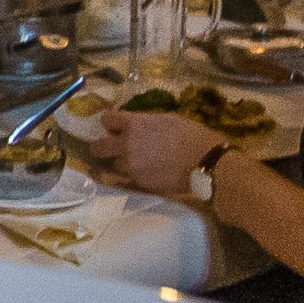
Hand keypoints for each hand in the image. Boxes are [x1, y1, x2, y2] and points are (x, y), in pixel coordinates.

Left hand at [99, 108, 219, 196]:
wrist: (205, 162)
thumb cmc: (191, 135)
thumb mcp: (166, 119)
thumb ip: (145, 123)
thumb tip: (136, 126)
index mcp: (133, 125)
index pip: (107, 119)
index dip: (110, 122)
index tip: (114, 125)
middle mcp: (126, 145)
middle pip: (99, 147)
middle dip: (100, 146)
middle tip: (108, 146)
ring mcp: (131, 166)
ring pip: (116, 164)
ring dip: (124, 162)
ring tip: (140, 162)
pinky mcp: (139, 183)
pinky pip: (130, 178)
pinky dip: (136, 174)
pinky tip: (151, 172)